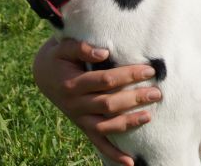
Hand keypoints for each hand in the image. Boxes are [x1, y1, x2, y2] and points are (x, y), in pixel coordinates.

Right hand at [33, 37, 161, 165]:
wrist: (43, 75)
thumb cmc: (59, 57)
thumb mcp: (63, 46)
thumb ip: (81, 47)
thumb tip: (104, 53)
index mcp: (72, 84)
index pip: (106, 80)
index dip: (128, 75)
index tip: (149, 70)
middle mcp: (75, 104)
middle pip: (109, 104)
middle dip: (134, 98)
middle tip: (157, 93)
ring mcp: (79, 118)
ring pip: (106, 126)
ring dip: (128, 123)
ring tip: (149, 116)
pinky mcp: (82, 126)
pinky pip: (98, 143)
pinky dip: (113, 154)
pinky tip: (130, 162)